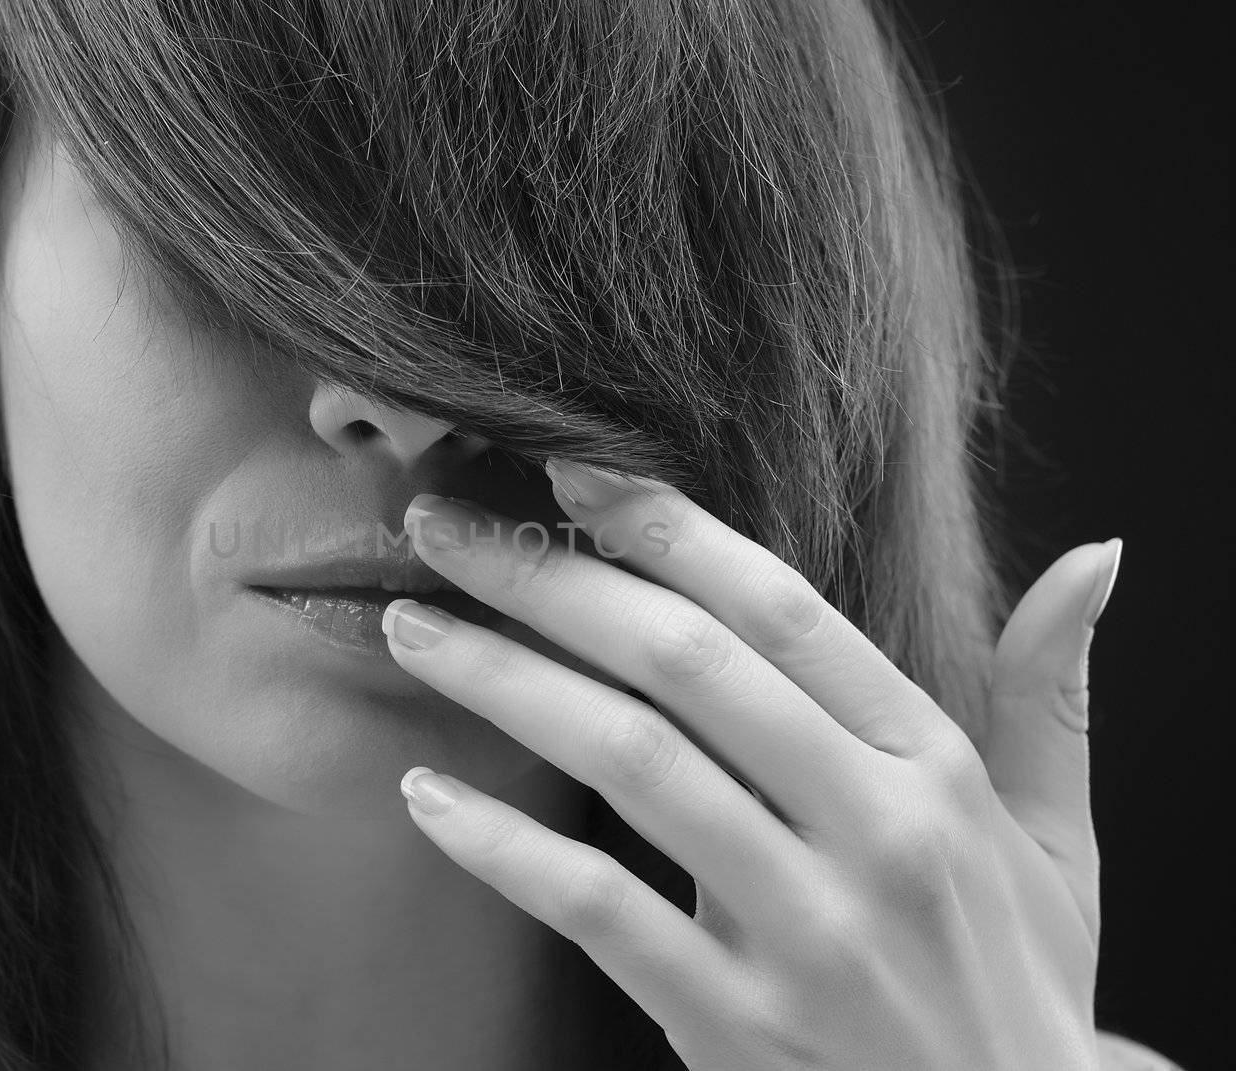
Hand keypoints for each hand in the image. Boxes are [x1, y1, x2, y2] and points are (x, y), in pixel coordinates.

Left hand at [383, 460, 1120, 1069]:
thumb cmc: (1017, 986)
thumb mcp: (1062, 842)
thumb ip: (1053, 695)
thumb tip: (1095, 559)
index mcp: (937, 767)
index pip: (785, 612)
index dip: (668, 530)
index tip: (570, 473)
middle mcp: (874, 831)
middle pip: (684, 663)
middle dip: (550, 580)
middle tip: (444, 525)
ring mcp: (802, 930)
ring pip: (628, 763)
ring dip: (503, 682)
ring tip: (412, 626)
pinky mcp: (735, 1022)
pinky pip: (596, 910)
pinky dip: (501, 847)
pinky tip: (426, 795)